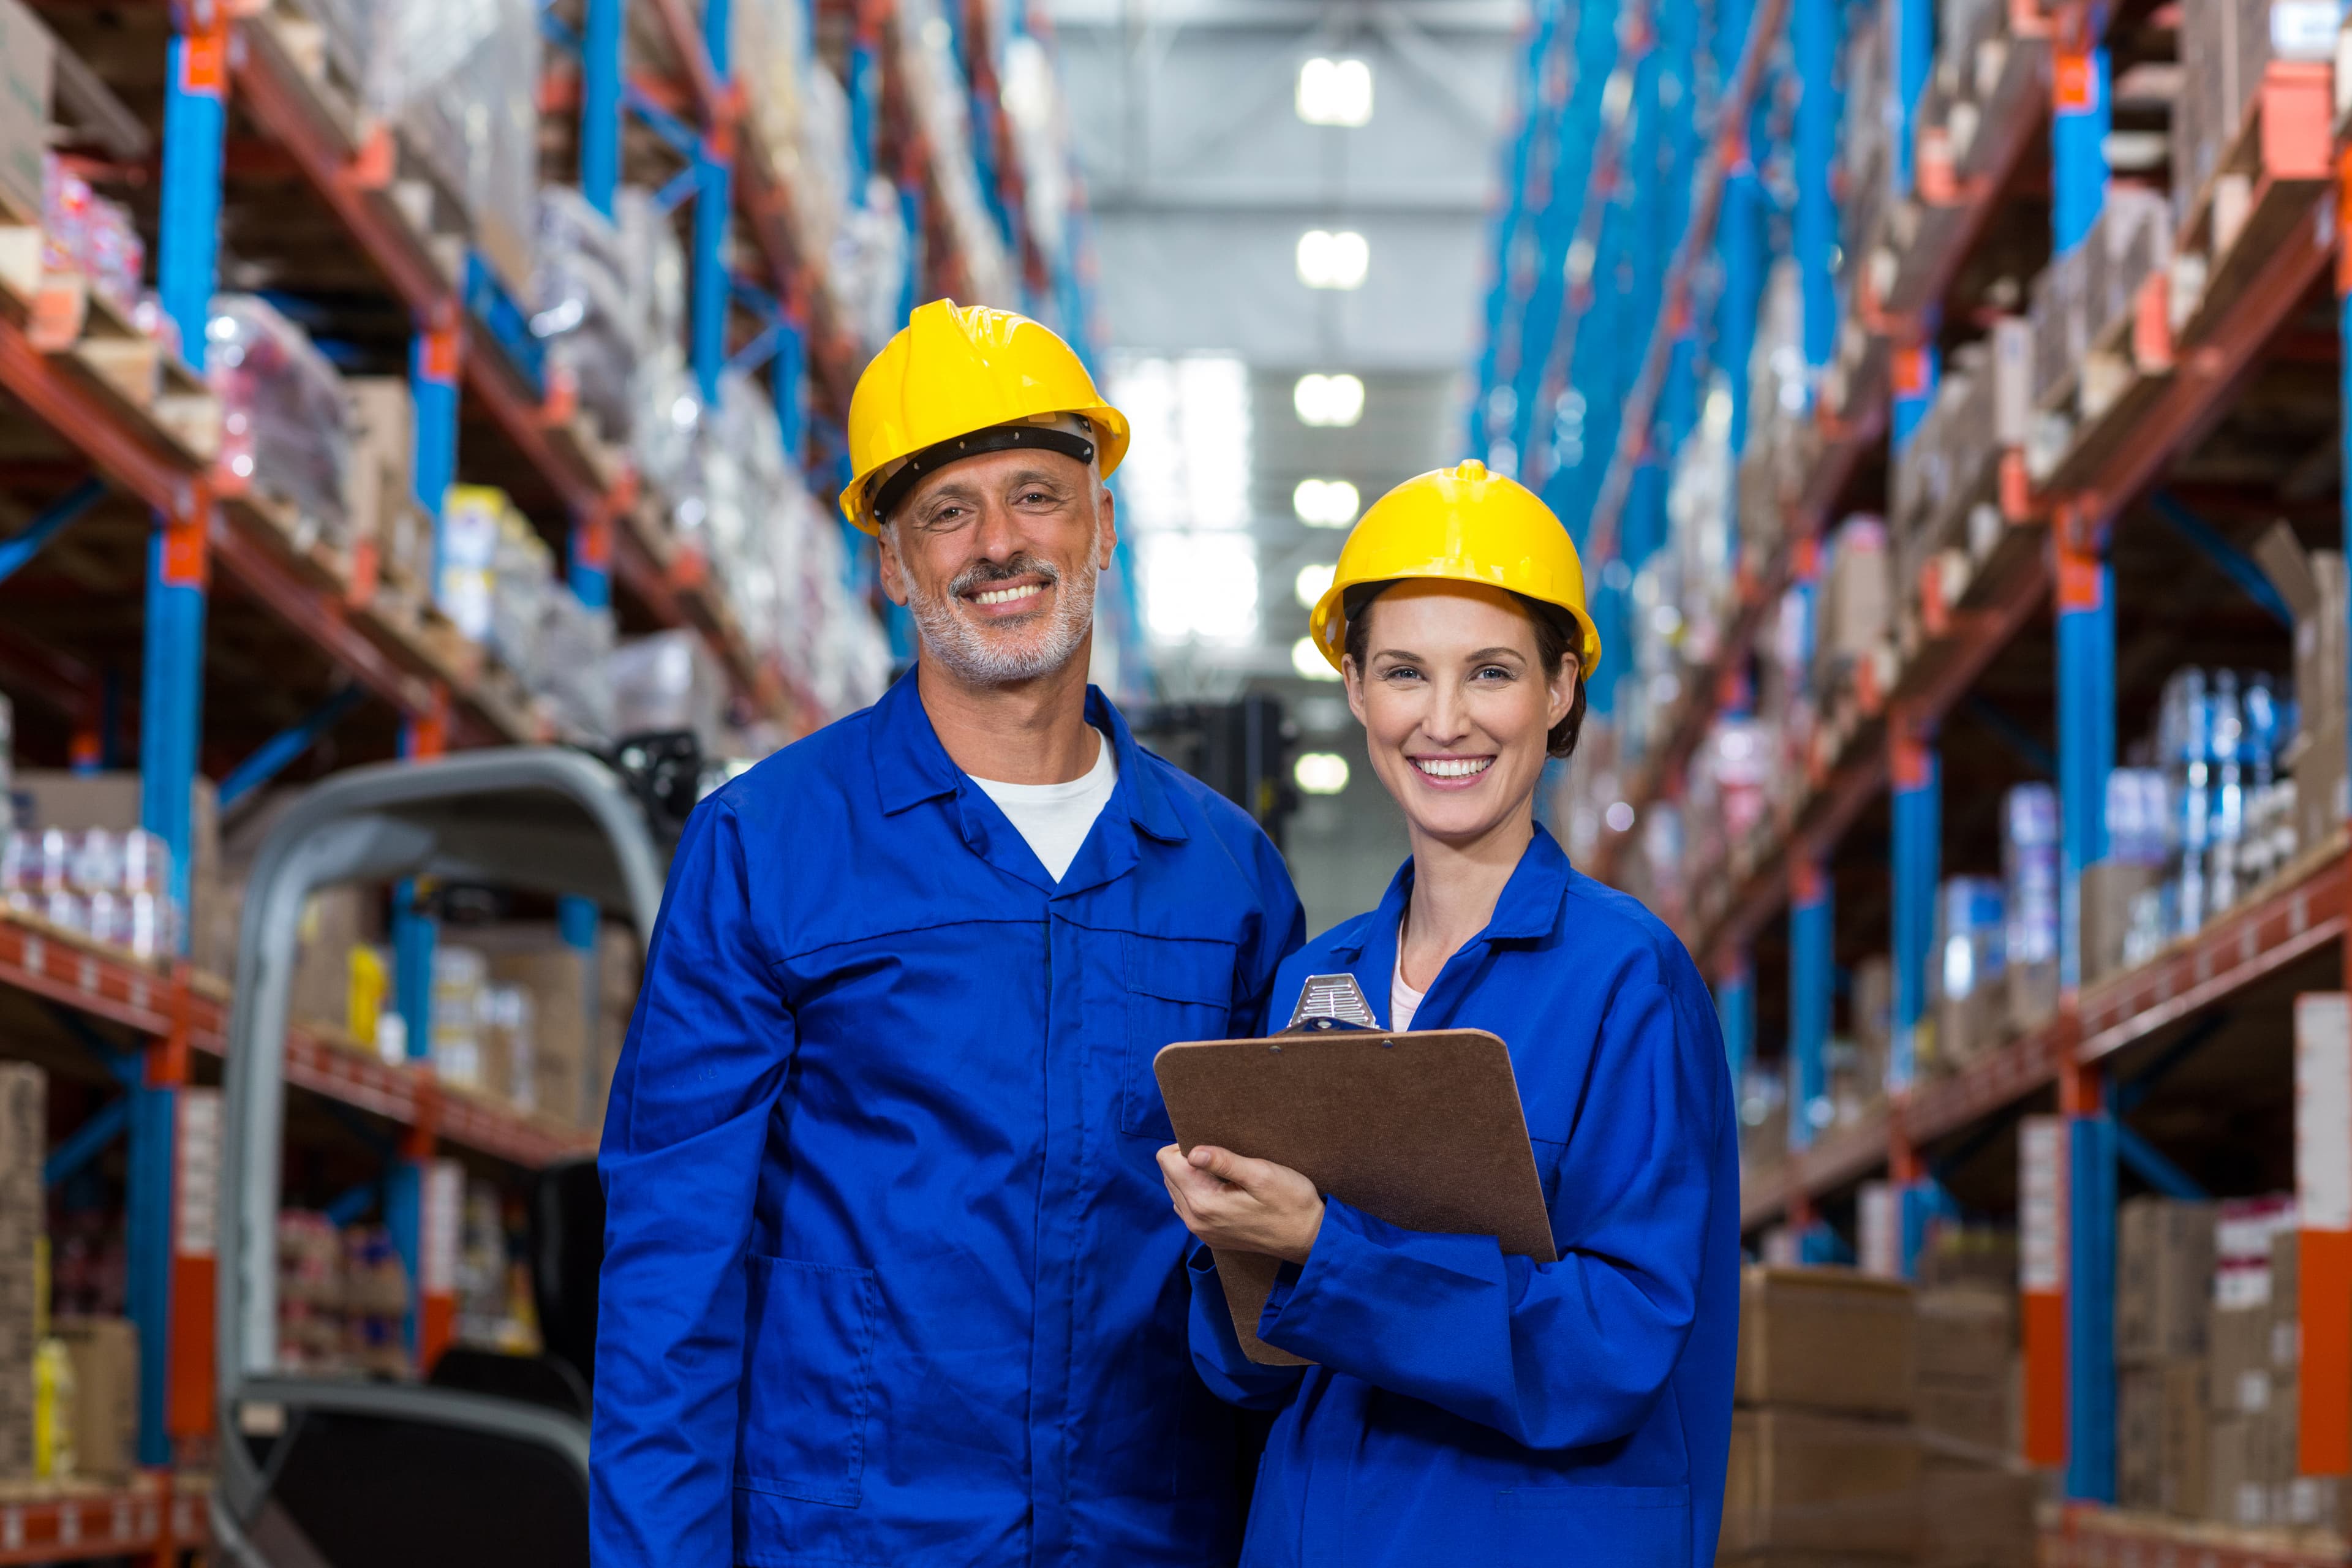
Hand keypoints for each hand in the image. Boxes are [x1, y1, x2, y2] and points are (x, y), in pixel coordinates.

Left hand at [1156, 1144, 1325, 1264]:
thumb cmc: (1290, 1202)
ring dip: (1193, 1177)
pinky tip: (1225, 1190)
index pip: (1167, 1161)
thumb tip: (1192, 1151)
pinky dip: (1199, 1193)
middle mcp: (1195, 1220)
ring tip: (1224, 1173)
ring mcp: (1202, 1231)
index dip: (1186, 1145)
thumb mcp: (1261, 1174)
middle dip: (1188, 1161)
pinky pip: (1190, 1207)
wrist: (1309, 1238)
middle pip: (1169, 1176)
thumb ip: (1224, 1161)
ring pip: (1177, 1191)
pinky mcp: (1211, 1236)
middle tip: (1222, 1158)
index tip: (1214, 1145)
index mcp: (1203, 1202)